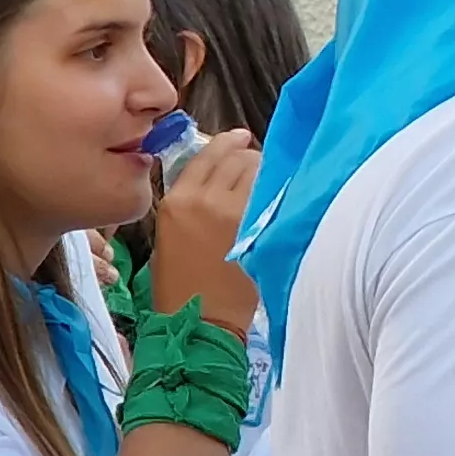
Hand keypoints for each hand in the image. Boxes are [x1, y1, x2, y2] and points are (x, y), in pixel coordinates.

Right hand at [145, 129, 262, 331]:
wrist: (199, 317)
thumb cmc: (181, 282)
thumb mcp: (171, 232)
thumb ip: (191, 200)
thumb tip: (219, 176)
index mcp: (176, 200)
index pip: (207, 155)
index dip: (228, 143)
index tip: (241, 138)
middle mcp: (203, 199)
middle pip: (237, 158)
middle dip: (251, 157)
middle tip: (260, 166)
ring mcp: (232, 212)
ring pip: (258, 170)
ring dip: (266, 171)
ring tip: (271, 181)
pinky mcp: (256, 228)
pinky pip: (273, 193)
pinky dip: (279, 189)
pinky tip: (283, 193)